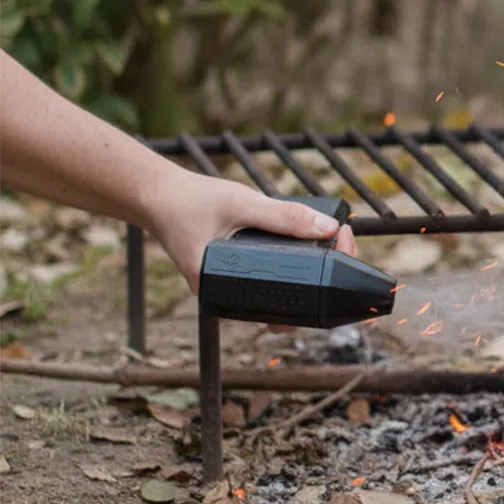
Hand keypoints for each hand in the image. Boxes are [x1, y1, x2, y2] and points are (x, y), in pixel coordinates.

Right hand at [146, 169, 357, 294]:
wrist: (159, 199)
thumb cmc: (191, 203)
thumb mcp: (241, 203)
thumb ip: (283, 216)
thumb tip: (329, 229)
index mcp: (231, 294)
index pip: (294, 305)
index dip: (329, 278)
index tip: (342, 240)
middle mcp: (237, 299)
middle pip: (300, 299)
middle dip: (331, 271)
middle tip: (343, 234)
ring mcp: (241, 288)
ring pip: (293, 290)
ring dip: (320, 267)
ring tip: (335, 238)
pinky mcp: (243, 275)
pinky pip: (281, 277)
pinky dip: (303, 263)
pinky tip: (319, 244)